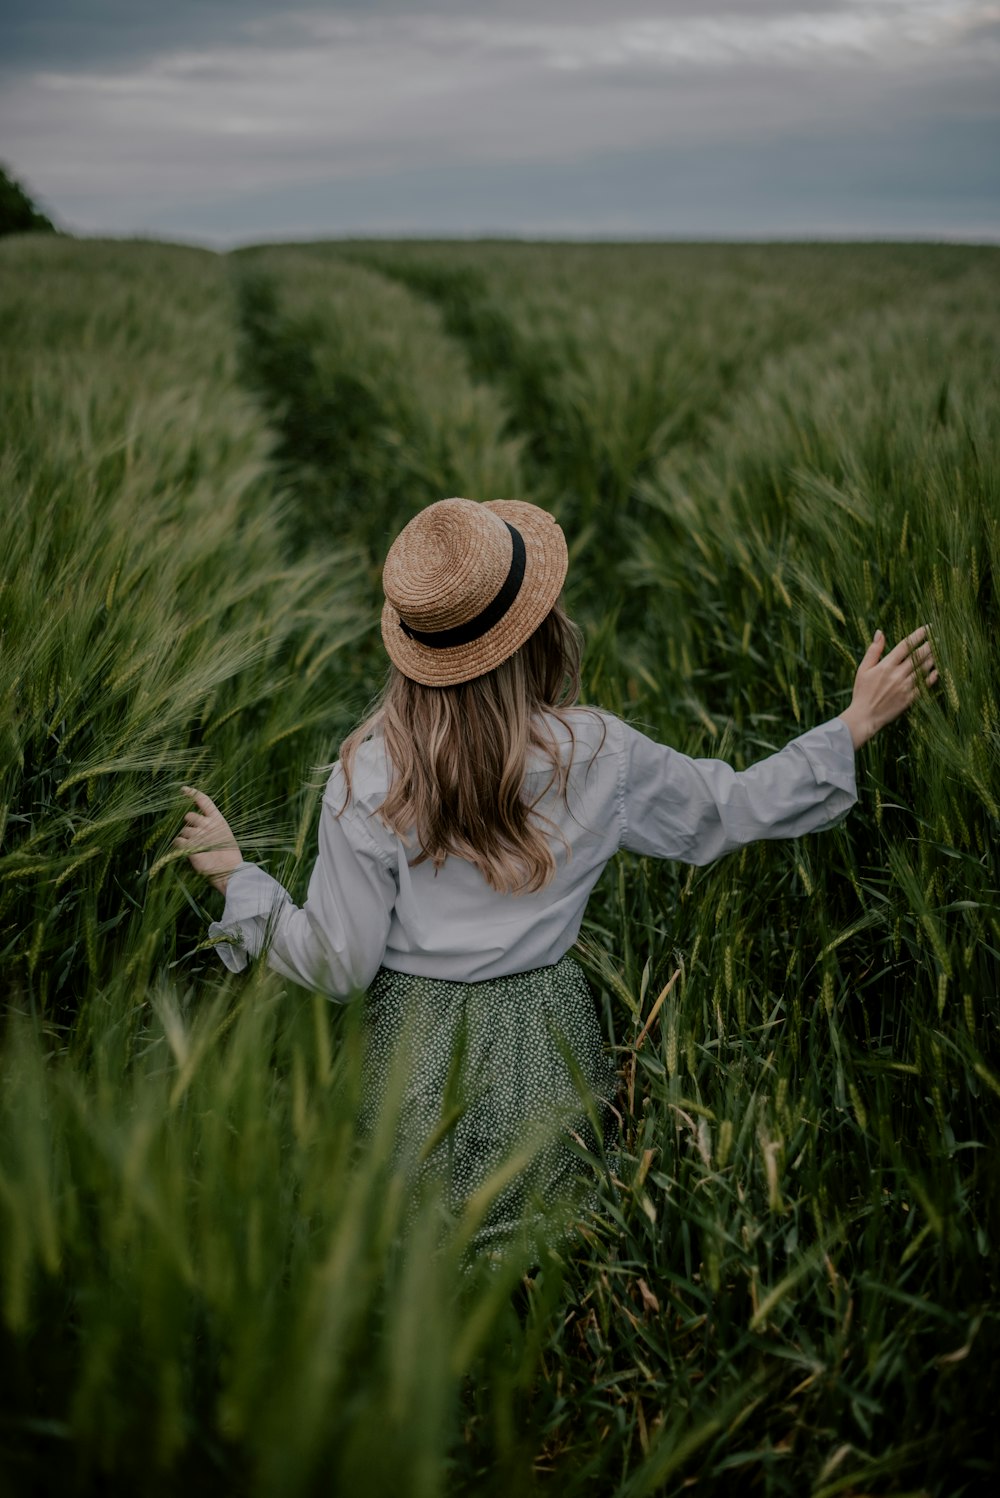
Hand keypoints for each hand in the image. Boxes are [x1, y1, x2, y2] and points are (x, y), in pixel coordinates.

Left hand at [174, 787, 242, 894]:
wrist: (230, 871)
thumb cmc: (229, 857)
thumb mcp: (224, 837)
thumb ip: (211, 828)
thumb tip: (195, 826)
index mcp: (218, 820)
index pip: (204, 801)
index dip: (193, 794)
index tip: (183, 789)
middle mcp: (207, 825)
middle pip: (189, 816)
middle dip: (189, 823)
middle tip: (196, 835)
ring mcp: (198, 835)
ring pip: (184, 830)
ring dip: (186, 837)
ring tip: (197, 848)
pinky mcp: (190, 846)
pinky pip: (178, 841)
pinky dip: (179, 845)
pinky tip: (187, 851)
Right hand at [839, 625, 937, 749]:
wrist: (865, 717)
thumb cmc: (862, 692)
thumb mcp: (863, 669)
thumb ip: (873, 650)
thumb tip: (880, 632)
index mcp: (886, 666)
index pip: (906, 646)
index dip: (918, 635)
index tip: (928, 628)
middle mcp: (898, 675)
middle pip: (919, 655)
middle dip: (930, 645)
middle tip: (938, 637)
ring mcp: (906, 687)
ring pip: (924, 668)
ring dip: (933, 658)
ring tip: (939, 651)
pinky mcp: (910, 698)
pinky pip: (925, 684)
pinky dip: (932, 676)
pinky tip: (937, 670)